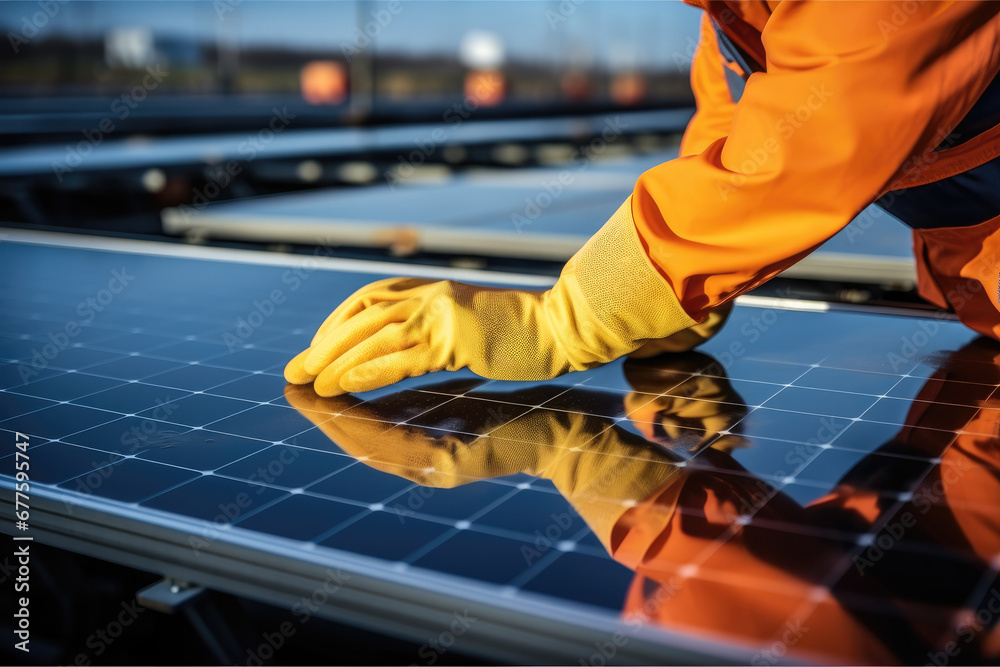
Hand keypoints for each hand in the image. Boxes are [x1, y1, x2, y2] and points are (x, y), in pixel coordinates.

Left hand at [285, 198, 696, 395]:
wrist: (567, 329)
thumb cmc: (523, 334)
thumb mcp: (468, 328)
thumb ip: (434, 332)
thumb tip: (401, 350)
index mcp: (431, 289)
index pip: (368, 301)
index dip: (334, 327)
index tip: (311, 354)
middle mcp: (431, 294)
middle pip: (361, 315)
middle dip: (323, 345)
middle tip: (292, 372)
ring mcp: (443, 312)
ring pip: (373, 334)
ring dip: (336, 360)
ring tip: (308, 382)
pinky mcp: (457, 336)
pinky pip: (400, 357)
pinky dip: (366, 371)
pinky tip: (342, 386)